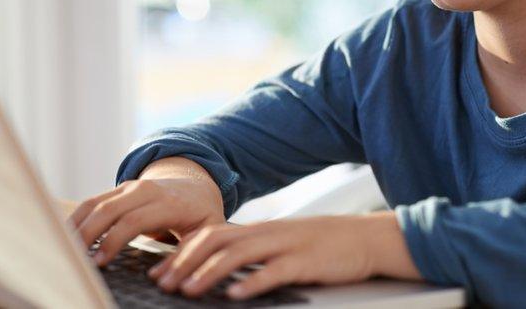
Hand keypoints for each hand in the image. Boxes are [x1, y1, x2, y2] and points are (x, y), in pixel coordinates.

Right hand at [67, 175, 225, 264]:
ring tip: (64, 249)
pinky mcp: (118, 189)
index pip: (134, 220)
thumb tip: (169, 276)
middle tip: (76, 260)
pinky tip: (66, 236)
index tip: (101, 262)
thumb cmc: (201, 214)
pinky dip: (76, 217)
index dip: (114, 240)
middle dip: (89, 235)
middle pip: (108, 210)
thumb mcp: (209, 230)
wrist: (195, 185)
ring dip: (77, 226)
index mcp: (168, 203)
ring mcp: (130, 187)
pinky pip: (92, 201)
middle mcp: (146, 191)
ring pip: (95, 203)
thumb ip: (192, 249)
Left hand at [147, 211, 422, 300]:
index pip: (211, 234)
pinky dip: (253, 282)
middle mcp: (267, 233)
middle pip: (217, 240)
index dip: (181, 252)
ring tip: (188, 290)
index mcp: (259, 230)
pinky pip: (275, 271)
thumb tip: (220, 270)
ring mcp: (287, 245)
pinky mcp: (306, 261)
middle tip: (163, 282)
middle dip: (185, 261)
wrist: (366, 239)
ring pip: (239, 254)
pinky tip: (236, 295)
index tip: (159, 271)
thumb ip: (254, 254)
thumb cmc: (322, 246)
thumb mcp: (282, 246)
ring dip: (209, 272)